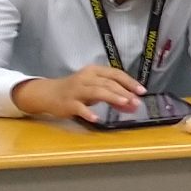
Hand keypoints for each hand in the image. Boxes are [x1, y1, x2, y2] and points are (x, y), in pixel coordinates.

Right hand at [18, 61, 145, 122]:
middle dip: (124, 92)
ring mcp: (76, 90)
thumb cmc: (76, 90)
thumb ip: (113, 96)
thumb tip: (133, 104)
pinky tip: (97, 118)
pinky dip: (88, 113)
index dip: (130, 82)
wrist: (48, 93)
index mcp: (94, 71)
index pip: (115, 74)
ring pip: (97, 91)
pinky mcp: (68, 103)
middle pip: (108, 83)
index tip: (142, 91)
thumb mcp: (94, 90)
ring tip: (125, 103)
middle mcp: (86, 78)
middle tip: (137, 101)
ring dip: (112, 97)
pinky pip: (79, 108)